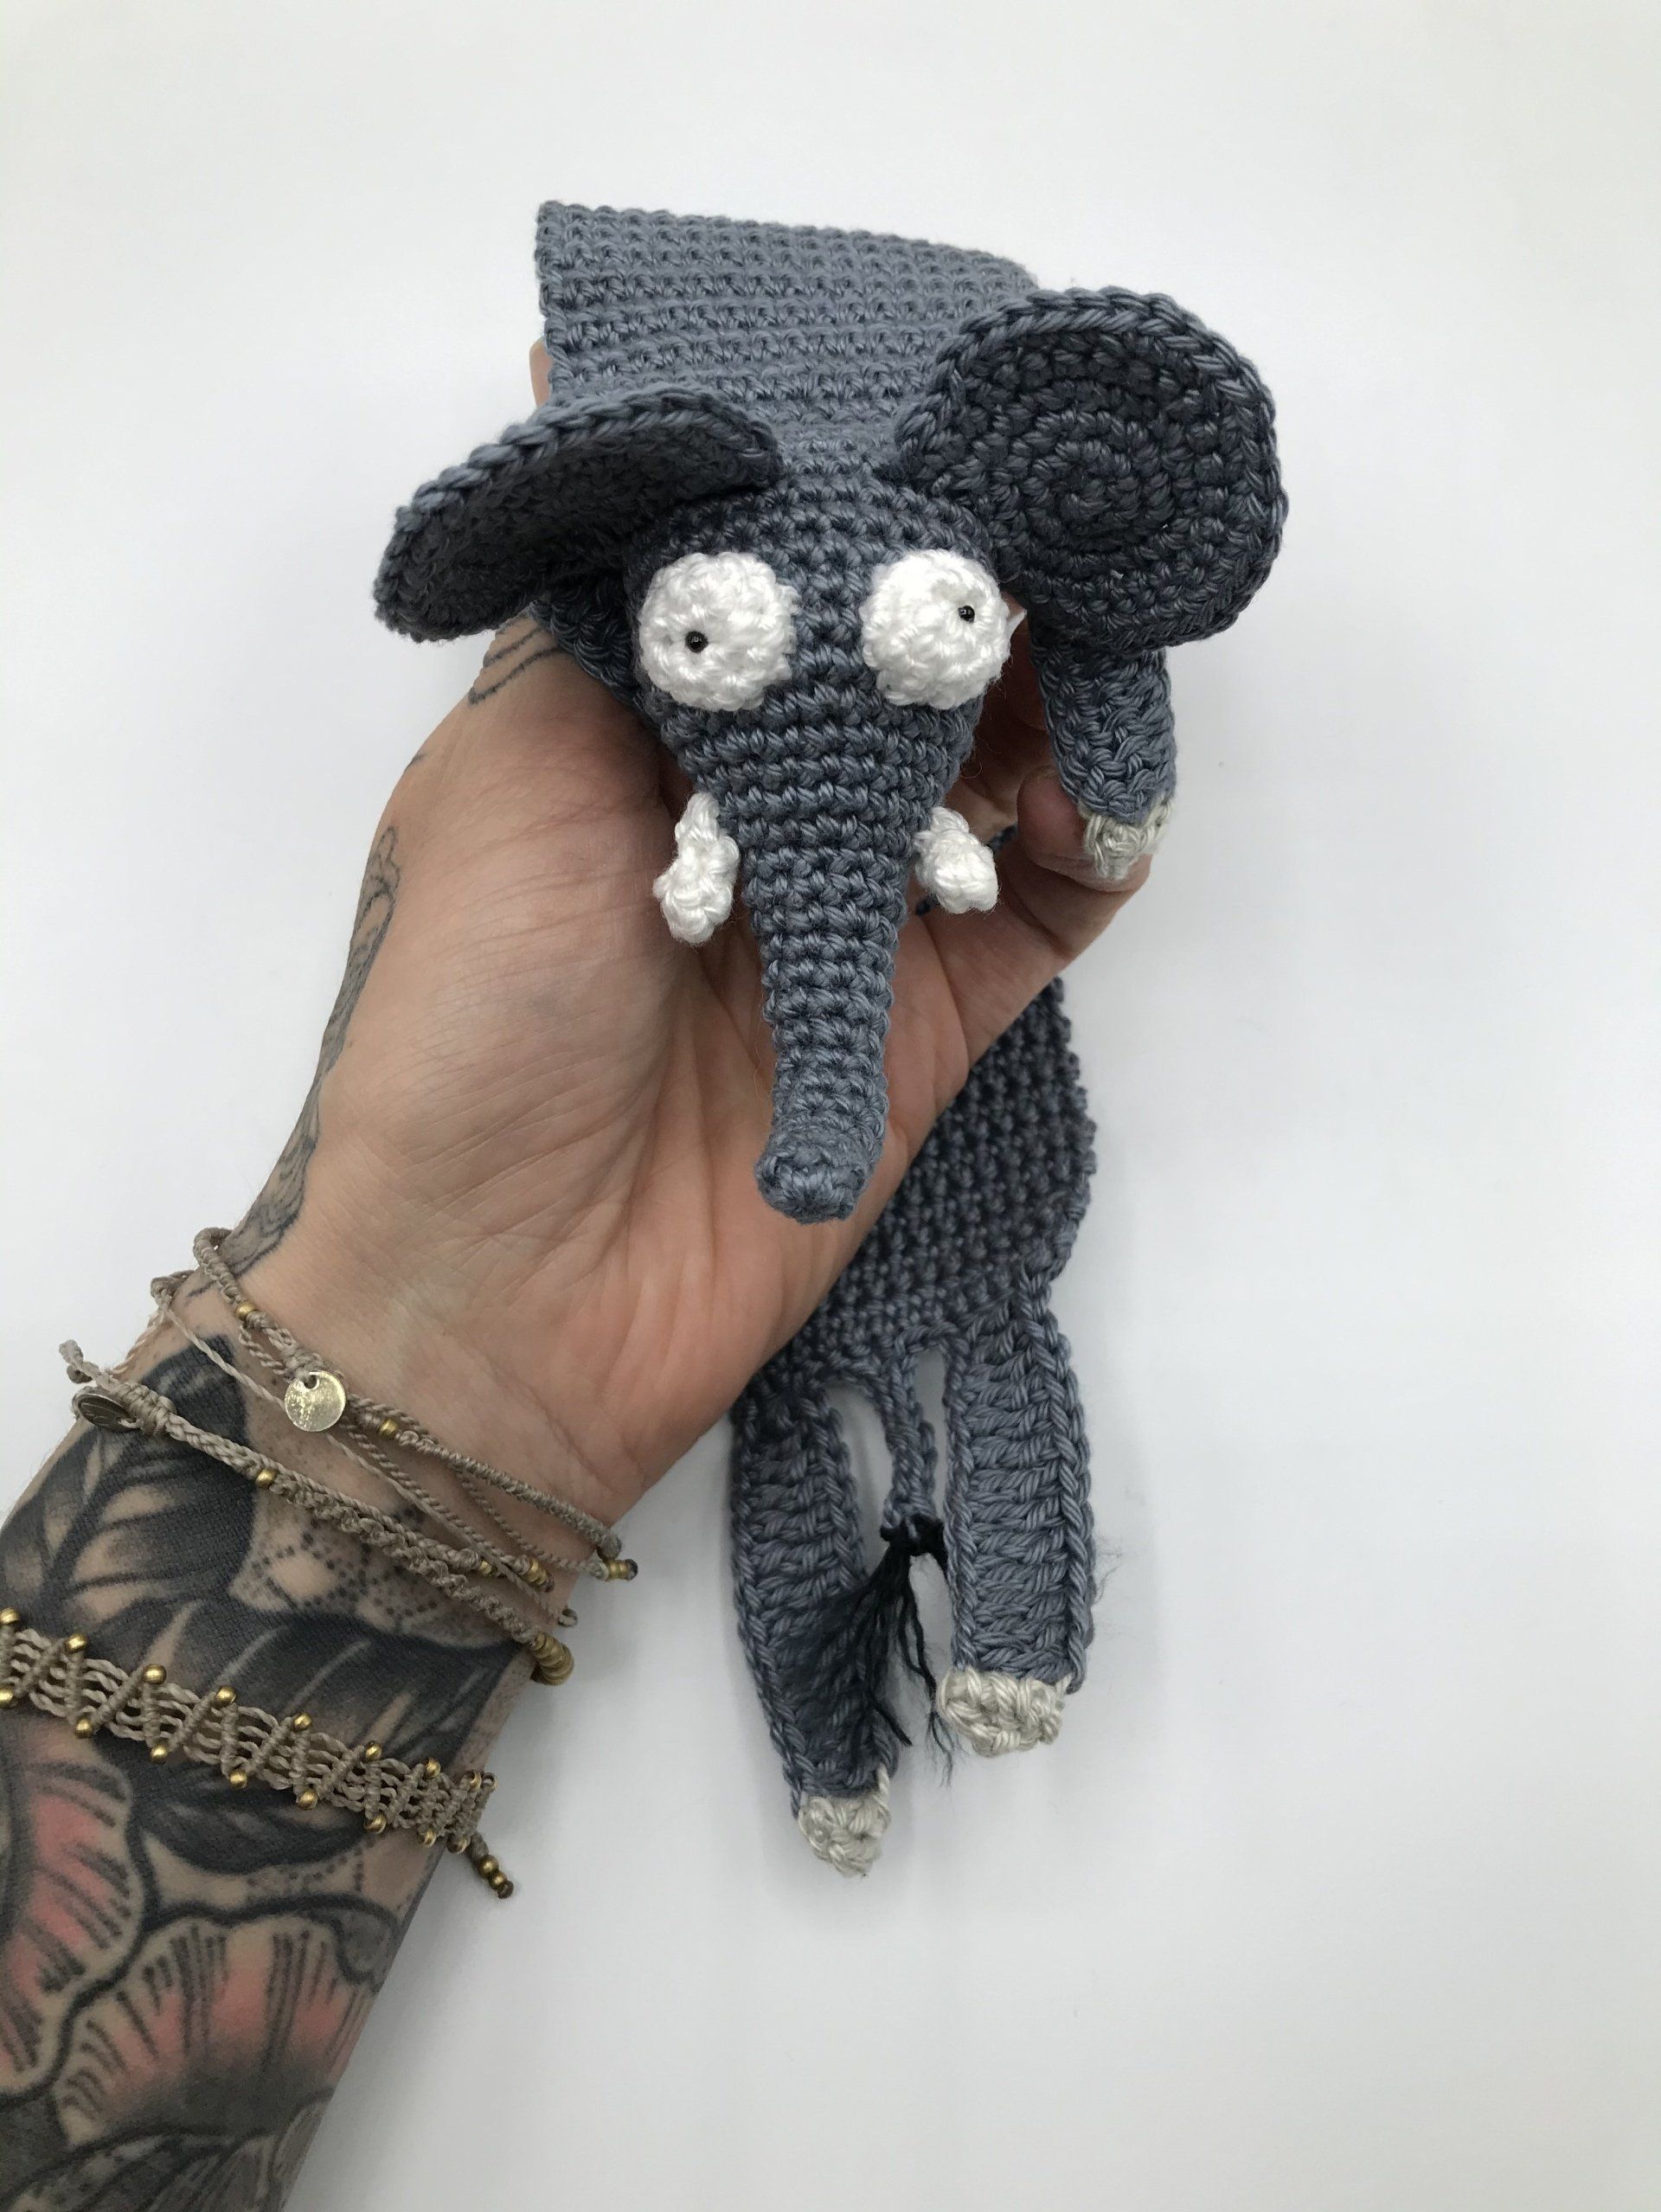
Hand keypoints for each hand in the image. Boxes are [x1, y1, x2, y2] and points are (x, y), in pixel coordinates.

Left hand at [242, 369, 1147, 1529]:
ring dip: (1055, 694)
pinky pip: (1058, 899)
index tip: (931, 411)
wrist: (510, 1295)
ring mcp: (863, 913)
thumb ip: (610, 624)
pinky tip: (1101, 786)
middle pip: (905, 661)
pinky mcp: (937, 1015)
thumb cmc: (477, 1014)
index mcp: (648, 734)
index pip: (780, 580)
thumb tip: (658, 447)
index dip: (853, 498)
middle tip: (1042, 518)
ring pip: (1002, 762)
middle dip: (973, 585)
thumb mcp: (506, 776)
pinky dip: (1102, 831)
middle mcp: (763, 808)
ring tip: (1084, 646)